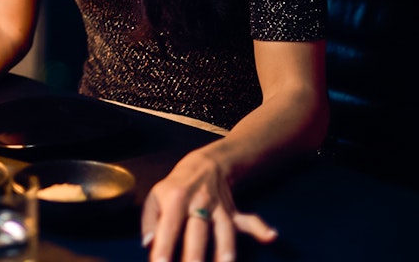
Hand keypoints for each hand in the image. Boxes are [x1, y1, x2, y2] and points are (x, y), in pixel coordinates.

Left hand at [140, 150, 276, 261]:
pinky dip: (260, 228)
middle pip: (199, 232)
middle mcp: (198, 203)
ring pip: (224, 231)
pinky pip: (248, 220)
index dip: (164, 247)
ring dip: (225, 251)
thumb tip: (148, 243)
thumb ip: (149, 220)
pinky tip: (271, 236)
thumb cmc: (174, 187)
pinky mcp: (234, 213)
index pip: (169, 227)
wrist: (204, 166)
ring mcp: (219, 208)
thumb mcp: (154, 196)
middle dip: (195, 256)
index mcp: (175, 200)